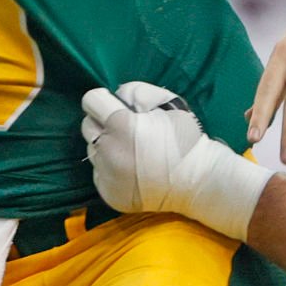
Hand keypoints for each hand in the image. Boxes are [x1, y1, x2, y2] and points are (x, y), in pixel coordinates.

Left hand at [81, 82, 272, 239]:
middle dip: (104, 123)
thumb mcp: (167, 102)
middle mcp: (108, 151)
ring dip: (107, 147)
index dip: (104, 100)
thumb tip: (117, 96)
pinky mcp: (108, 194)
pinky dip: (110, 169)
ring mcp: (106, 175)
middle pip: (87, 126)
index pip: (91, 100)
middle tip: (126, 130)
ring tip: (131, 152)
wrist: (197, 182)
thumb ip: (137, 91)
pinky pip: (99, 173)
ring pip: (93, 150)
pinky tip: (131, 170)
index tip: (116, 107)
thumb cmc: (185, 139)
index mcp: (121, 124)